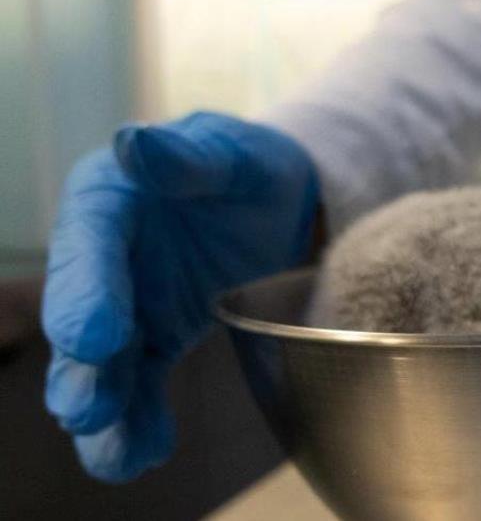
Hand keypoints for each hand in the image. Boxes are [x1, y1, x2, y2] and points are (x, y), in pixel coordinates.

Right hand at [42, 111, 317, 481]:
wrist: (280, 201)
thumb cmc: (250, 167)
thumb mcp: (234, 153)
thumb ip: (189, 156)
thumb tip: (134, 144)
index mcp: (110, 198)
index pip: (91, 242)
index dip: (88, 290)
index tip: (92, 336)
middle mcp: (104, 255)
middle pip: (83, 310)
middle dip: (82, 364)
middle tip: (84, 409)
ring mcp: (124, 302)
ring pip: (102, 360)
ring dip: (103, 405)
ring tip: (108, 449)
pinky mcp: (151, 337)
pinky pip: (138, 383)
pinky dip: (136, 420)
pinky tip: (138, 455)